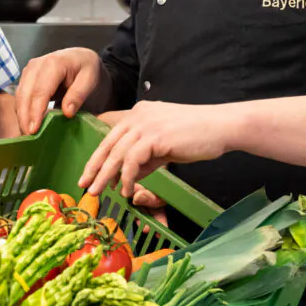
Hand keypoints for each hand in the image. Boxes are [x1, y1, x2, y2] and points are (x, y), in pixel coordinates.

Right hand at [14, 48, 103, 134]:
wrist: (81, 58)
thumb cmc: (86, 68)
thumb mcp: (90, 79)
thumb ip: (78, 94)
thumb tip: (67, 112)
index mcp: (53, 63)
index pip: (40, 92)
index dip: (35, 112)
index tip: (34, 130)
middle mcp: (36, 65)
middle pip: (25, 95)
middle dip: (24, 118)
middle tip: (28, 139)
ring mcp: (29, 71)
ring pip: (19, 97)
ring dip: (22, 117)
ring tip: (27, 136)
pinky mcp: (26, 78)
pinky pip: (20, 97)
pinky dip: (23, 112)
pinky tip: (28, 125)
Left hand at [80, 101, 231, 197]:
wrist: (221, 127)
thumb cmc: (198, 136)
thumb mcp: (166, 146)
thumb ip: (148, 158)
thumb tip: (132, 176)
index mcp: (139, 113)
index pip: (112, 137)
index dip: (98, 156)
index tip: (89, 174)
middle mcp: (139, 115)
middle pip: (108, 144)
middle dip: (94, 167)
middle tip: (84, 185)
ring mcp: (146, 124)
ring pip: (117, 153)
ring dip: (106, 176)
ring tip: (98, 192)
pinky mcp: (155, 136)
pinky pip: (133, 160)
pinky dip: (127, 177)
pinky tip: (126, 189)